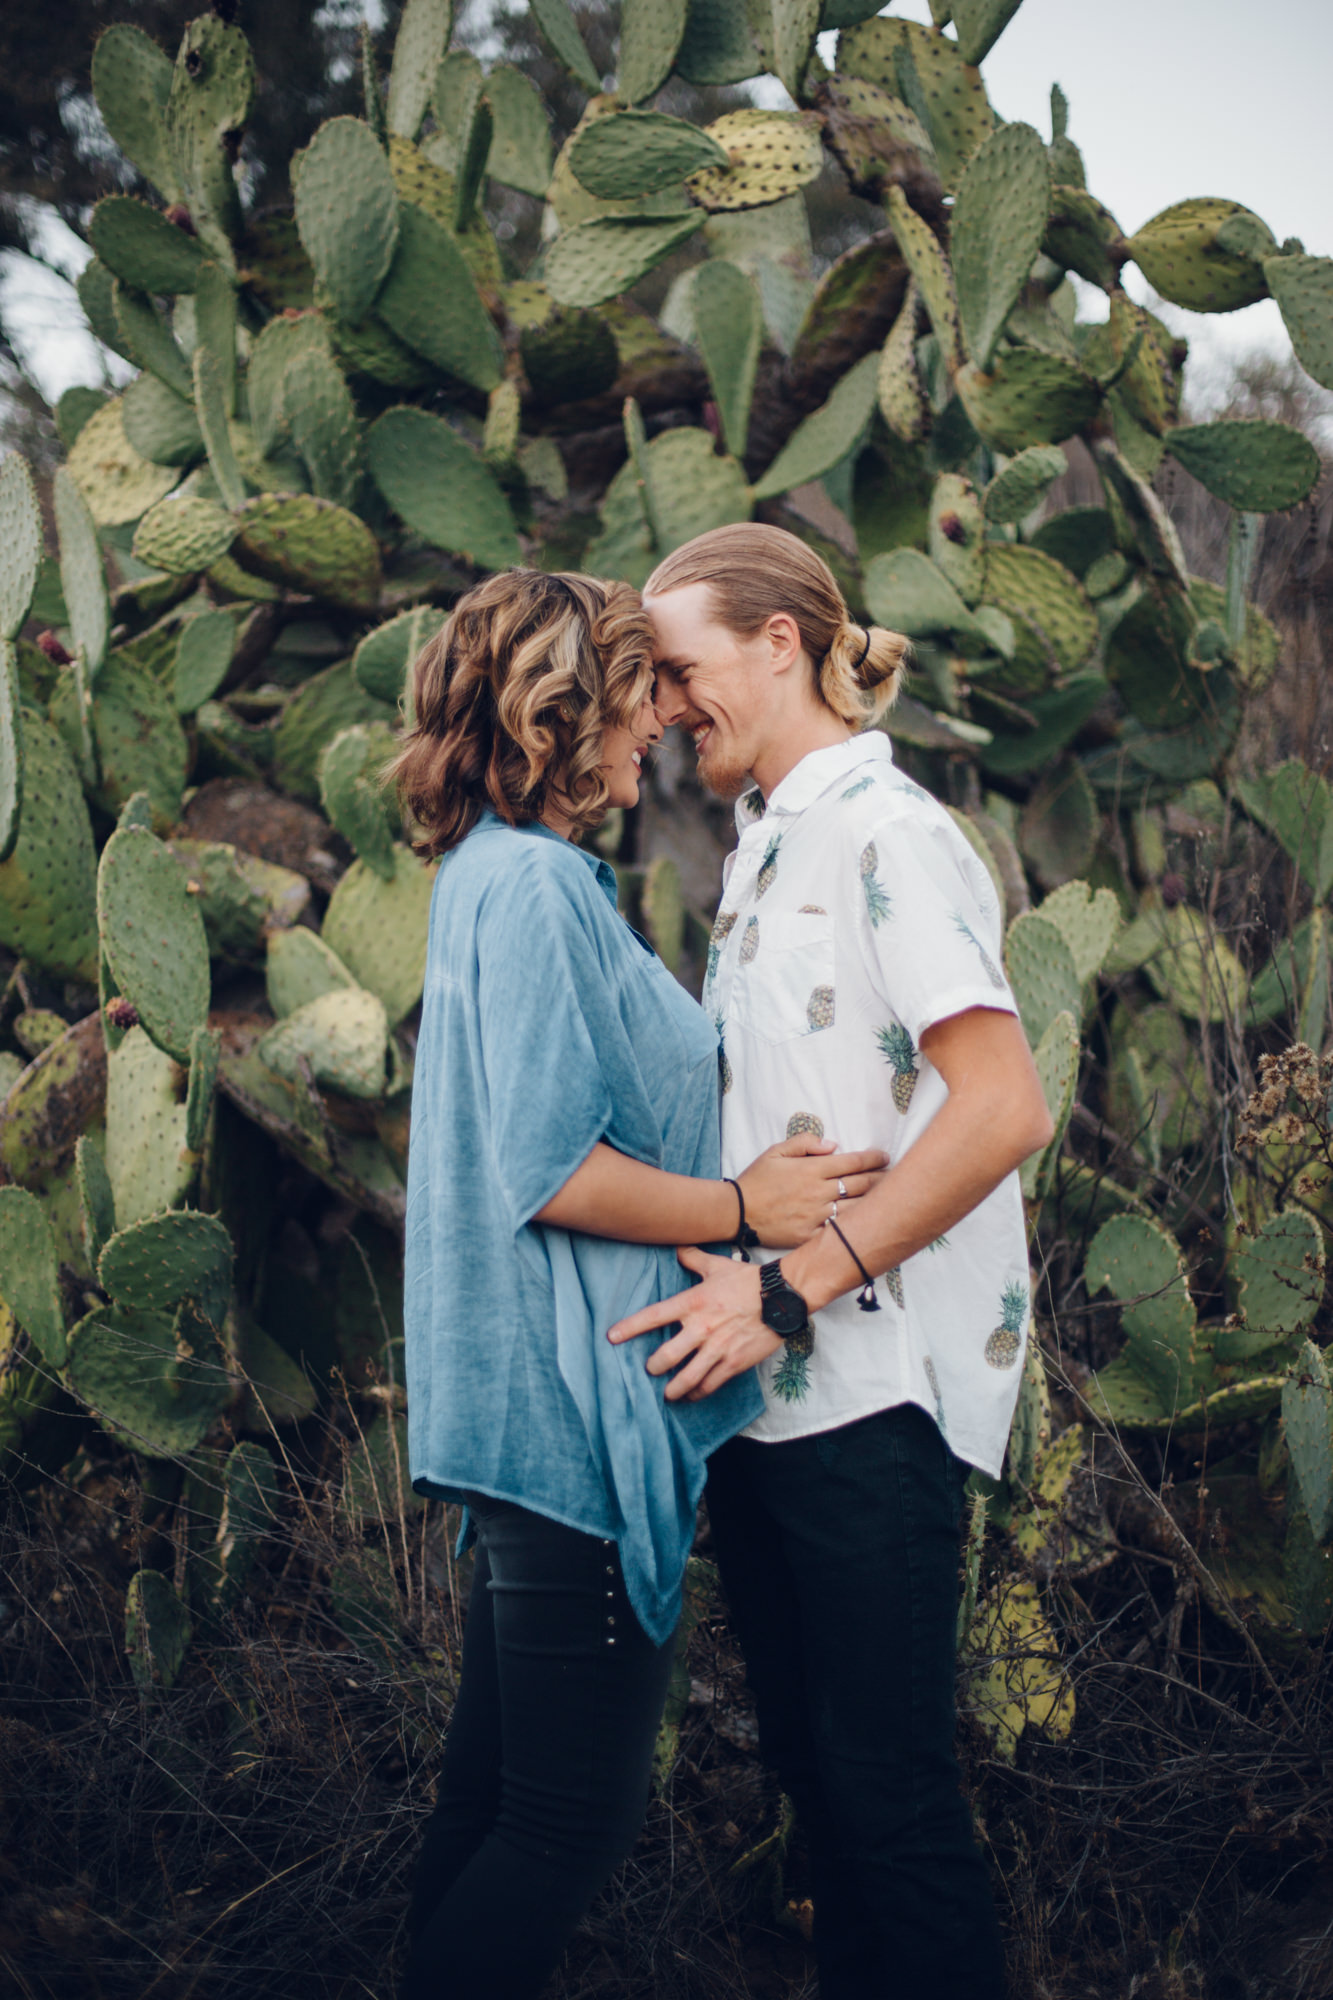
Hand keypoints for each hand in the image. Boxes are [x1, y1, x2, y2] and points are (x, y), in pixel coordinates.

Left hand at [609, 1246, 782, 1400]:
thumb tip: (678, 1249)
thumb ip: (693, 1260)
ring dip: (673, 1389)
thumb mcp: (717, 1266)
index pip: (653, 1316)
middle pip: (665, 1356)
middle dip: (653, 1367)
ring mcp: (718, 1348)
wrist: (782, 1297)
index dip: (630, 1328)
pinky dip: (698, 1392)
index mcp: (693, 1303)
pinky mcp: (734, 1363)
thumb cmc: (748, 1280)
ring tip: (668, 1394)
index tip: (612, 1338)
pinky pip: (710, 1384)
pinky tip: (693, 1395)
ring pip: (686, 1378)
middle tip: (650, 1370)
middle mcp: (701, 1328)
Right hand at [738, 1136, 886, 1246]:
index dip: (873, 1158)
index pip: (852, 1162)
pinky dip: (855, 1226)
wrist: (736, 1212)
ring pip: (856, 1209)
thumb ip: (805, 1142)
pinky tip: (867, 1224)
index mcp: (811, 1169)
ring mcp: (816, 1216)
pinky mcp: (810, 1235)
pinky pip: (839, 1231)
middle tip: (895, 1177)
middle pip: (861, 1184)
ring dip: (875, 1203)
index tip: (884, 1157)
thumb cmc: (756, 1179)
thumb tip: (834, 1144)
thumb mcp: (775, 1151)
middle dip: (882, 1178)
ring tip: (890, 1199)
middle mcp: (818, 1192)